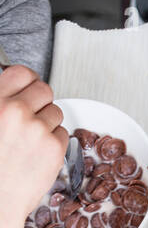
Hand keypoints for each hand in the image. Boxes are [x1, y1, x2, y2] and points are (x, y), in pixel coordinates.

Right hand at [0, 65, 67, 227]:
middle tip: (34, 118)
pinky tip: (39, 154)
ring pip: (56, 113)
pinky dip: (55, 143)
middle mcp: (16, 111)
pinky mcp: (54, 148)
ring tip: (32, 142)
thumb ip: (0, 103)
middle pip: (44, 90)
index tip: (30, 88)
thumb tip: (12, 92)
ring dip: (48, 124)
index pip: (22, 72)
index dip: (28, 81)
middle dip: (41, 102)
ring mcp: (37, 129)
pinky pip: (63, 134)